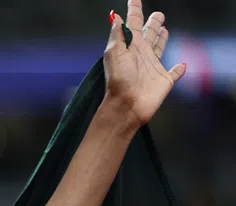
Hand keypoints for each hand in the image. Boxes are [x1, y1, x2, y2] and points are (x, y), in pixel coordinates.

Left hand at [103, 0, 186, 128]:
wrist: (127, 106)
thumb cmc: (119, 80)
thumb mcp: (114, 53)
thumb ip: (118, 34)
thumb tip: (116, 17)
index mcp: (130, 47)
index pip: (132, 24)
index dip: (134, 11)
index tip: (134, 0)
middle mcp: (142, 54)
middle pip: (149, 34)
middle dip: (152, 23)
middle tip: (157, 14)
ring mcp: (153, 67)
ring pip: (160, 48)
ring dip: (162, 39)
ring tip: (164, 30)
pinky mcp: (164, 80)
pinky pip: (174, 72)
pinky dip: (179, 69)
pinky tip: (182, 65)